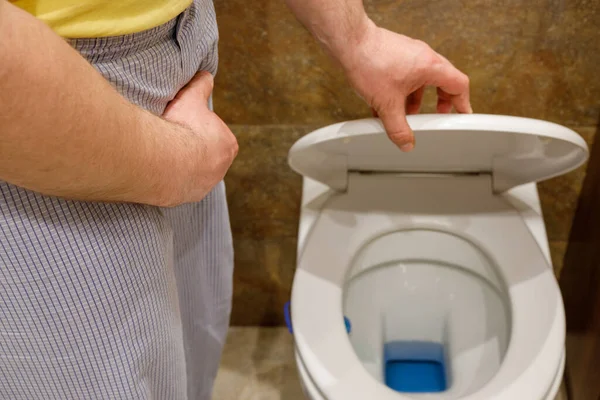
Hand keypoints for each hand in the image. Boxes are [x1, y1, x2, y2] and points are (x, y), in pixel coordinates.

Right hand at [162, 71, 237, 205]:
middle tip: (172, 138)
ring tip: (164, 154)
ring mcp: (204, 186)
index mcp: (228, 146)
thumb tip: (206, 74)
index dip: (199, 128)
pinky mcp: (186, 197)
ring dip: (181, 165)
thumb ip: (201, 85)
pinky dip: (171, 178)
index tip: (184, 125)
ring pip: (193, 172)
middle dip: (191, 148)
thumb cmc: (181, 127)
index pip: (216, 135)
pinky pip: (179, 186)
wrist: (165, 160)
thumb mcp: (191, 98)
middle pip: (205, 155)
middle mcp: (221, 170)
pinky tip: (160, 169)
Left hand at [340, 22, 471, 150]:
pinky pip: (405, 75)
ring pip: (421, 79)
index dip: (463, 102)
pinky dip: (401, 91)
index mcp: (431, 66)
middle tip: (436, 115)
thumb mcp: (387, 104)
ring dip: (416, 98)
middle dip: (439, 101)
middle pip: (442, 81)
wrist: (349, 43)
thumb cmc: (370, 62)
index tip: (462, 114)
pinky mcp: (395, 54)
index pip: (459, 85)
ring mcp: (409, 53)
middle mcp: (424, 57)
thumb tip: (406, 143)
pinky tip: (384, 105)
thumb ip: (398, 128)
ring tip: (405, 114)